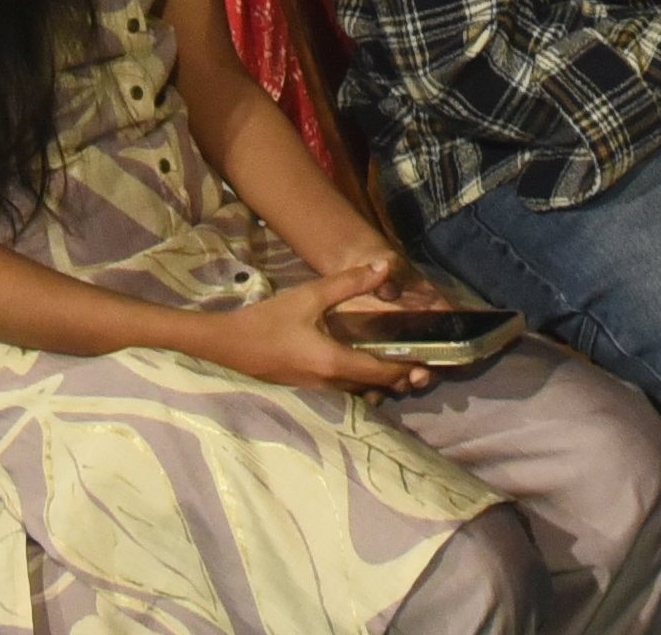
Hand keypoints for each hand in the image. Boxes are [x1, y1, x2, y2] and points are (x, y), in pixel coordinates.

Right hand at [199, 262, 446, 394]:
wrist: (230, 346)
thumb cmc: (269, 320)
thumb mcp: (309, 296)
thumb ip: (348, 283)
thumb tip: (384, 268)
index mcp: (335, 362)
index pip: (384, 371)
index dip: (409, 366)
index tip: (430, 355)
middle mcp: (333, 383)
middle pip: (379, 387)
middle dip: (401, 376)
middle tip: (421, 357)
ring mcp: (321, 391)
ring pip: (364, 392)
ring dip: (383, 381)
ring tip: (399, 359)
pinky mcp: (311, 390)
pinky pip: (348, 391)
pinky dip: (363, 382)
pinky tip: (364, 362)